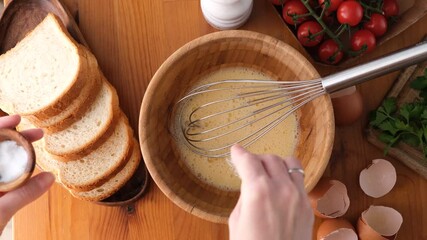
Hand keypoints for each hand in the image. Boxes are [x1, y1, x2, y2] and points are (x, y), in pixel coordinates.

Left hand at [0, 115, 54, 234]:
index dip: (0, 126)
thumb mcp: (0, 212)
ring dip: (15, 157)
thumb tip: (49, 178)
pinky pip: (1, 179)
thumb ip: (23, 194)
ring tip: (34, 152)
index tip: (18, 119)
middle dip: (14, 139)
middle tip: (37, 135)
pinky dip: (12, 174)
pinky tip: (25, 174)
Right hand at [228, 145, 313, 239]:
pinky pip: (299, 180)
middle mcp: (282, 189)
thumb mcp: (237, 221)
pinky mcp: (307, 206)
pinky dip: (289, 176)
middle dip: (256, 159)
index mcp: (258, 191)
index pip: (248, 161)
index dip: (239, 154)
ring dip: (276, 164)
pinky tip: (280, 186)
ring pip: (290, 163)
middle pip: (270, 158)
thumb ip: (245, 196)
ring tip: (267, 173)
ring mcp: (298, 197)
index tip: (236, 151)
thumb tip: (250, 184)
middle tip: (248, 166)